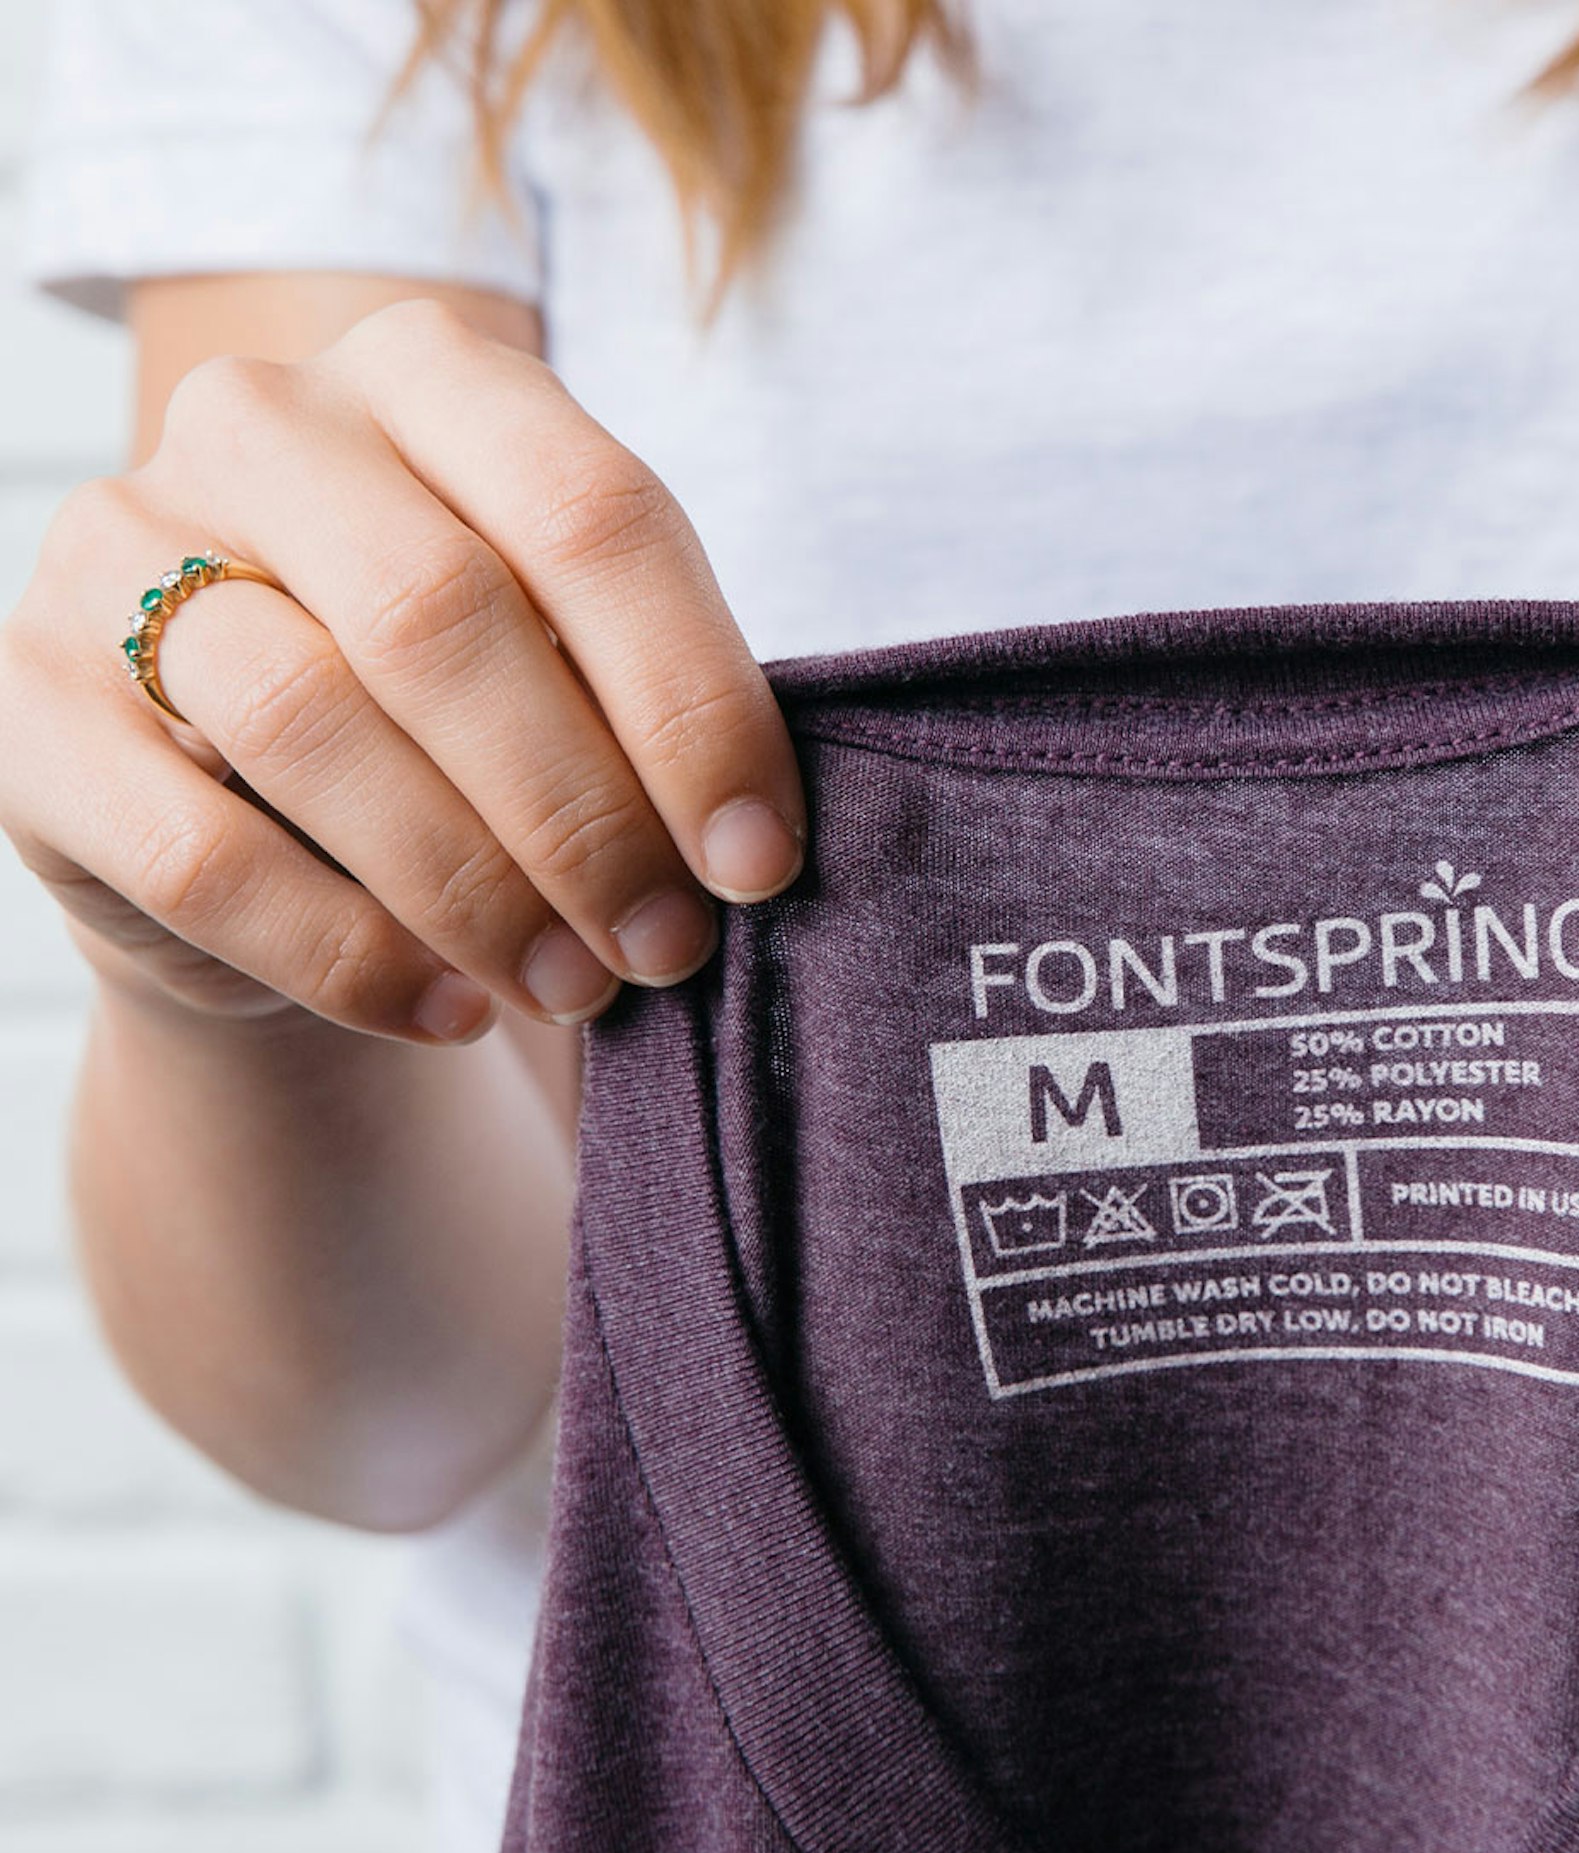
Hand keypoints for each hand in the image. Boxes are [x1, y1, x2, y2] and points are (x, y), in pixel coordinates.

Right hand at [0, 297, 805, 1043]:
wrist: (263, 818)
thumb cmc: (464, 723)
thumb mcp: (567, 666)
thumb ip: (638, 701)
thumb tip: (747, 848)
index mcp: (428, 372)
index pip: (591, 514)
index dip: (694, 703)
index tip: (760, 859)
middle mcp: (260, 421)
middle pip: (446, 612)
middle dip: (583, 809)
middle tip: (668, 946)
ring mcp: (116, 548)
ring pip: (311, 717)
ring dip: (471, 884)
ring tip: (574, 988)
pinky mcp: (31, 709)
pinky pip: (199, 852)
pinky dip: (346, 951)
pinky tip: (445, 1009)